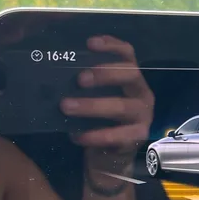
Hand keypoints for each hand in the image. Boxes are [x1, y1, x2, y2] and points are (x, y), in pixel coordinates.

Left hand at [60, 35, 153, 186]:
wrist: (110, 156)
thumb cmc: (100, 120)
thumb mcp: (94, 98)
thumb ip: (85, 86)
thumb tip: (54, 72)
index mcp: (131, 79)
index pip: (128, 55)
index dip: (111, 46)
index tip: (89, 43)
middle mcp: (142, 93)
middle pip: (130, 75)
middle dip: (104, 74)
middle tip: (79, 79)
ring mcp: (143, 116)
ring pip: (121, 106)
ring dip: (92, 106)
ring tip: (66, 106)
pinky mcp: (138, 137)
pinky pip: (116, 135)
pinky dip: (95, 135)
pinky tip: (76, 135)